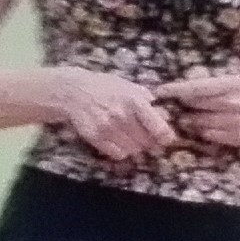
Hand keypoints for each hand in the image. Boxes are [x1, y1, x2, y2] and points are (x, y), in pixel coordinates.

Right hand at [46, 67, 175, 159]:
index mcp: (134, 101)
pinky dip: (121, 151)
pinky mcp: (95, 138)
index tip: (166, 138)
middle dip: (150, 141)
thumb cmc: (105, 87)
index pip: (160, 129)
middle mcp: (122, 116)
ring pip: (134, 150)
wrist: (72, 91)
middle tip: (145, 135)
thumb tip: (165, 114)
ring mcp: (108, 128)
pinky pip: (118, 154)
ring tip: (128, 135)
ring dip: (135, 146)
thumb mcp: (129, 86)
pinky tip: (117, 140)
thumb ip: (148, 99)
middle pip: (148, 142)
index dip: (166, 137)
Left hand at [164, 75, 239, 148]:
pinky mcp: (238, 138)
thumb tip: (184, 90)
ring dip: (191, 121)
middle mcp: (234, 103)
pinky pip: (211, 136)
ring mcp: (236, 122)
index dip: (176, 89)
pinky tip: (206, 127)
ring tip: (188, 118)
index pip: (197, 87)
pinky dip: (204, 132)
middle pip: (196, 106)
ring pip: (201, 123)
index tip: (160, 91)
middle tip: (173, 106)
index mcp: (232, 84)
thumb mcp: (237, 82)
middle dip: (183, 106)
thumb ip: (214, 85)